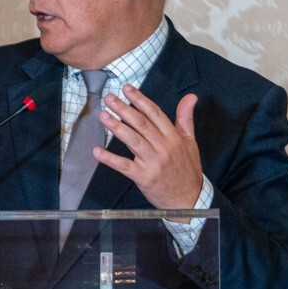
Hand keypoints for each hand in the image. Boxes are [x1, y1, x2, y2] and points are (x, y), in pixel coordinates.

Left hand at [95, 85, 202, 213]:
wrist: (189, 199)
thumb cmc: (187, 169)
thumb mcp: (190, 142)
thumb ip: (185, 118)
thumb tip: (190, 97)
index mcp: (174, 137)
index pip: (155, 114)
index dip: (140, 100)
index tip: (127, 89)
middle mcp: (164, 148)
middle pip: (141, 124)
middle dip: (124, 109)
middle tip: (109, 98)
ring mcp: (153, 162)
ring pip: (133, 141)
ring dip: (116, 127)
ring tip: (103, 115)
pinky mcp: (144, 177)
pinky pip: (124, 166)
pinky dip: (110, 159)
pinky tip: (97, 151)